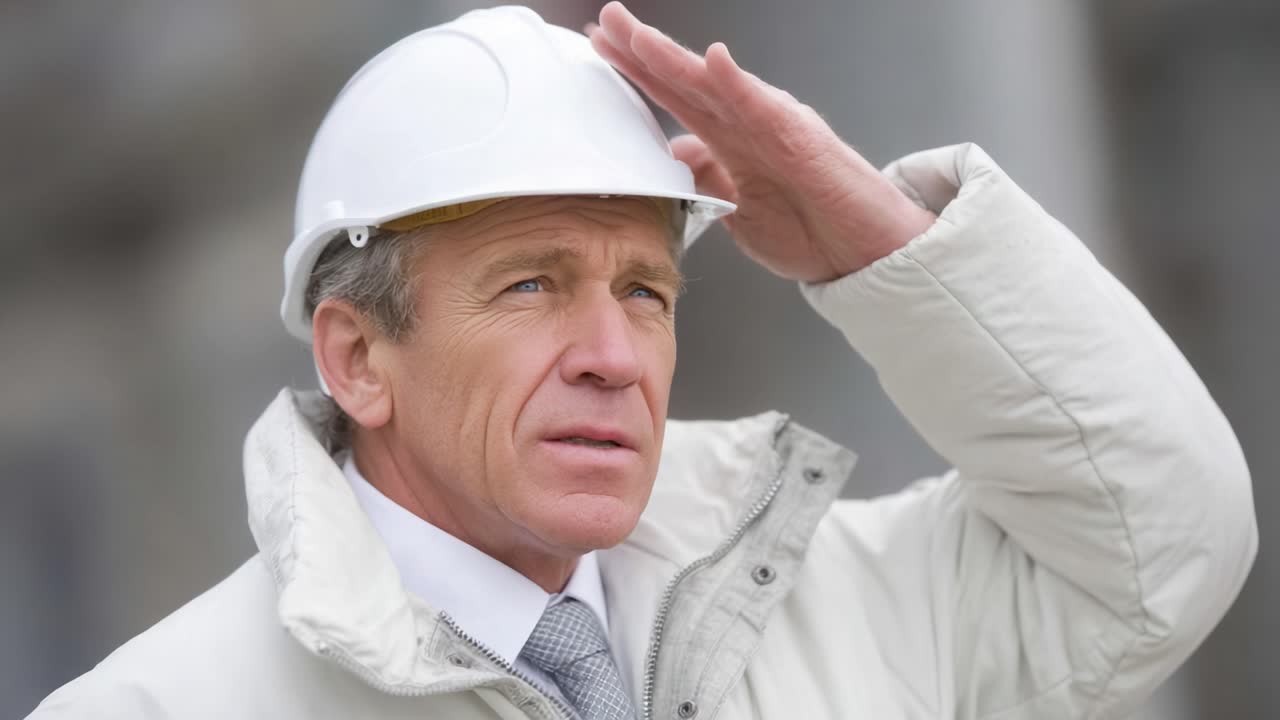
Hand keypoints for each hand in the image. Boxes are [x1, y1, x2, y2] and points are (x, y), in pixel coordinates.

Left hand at [587, 2, 935, 282]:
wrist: (864, 257)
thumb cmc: (814, 233)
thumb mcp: (738, 211)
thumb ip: (706, 180)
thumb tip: (671, 156)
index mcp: (732, 139)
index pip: (676, 96)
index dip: (638, 71)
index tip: (602, 47)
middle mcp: (750, 123)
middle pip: (687, 78)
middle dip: (643, 50)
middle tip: (606, 21)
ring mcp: (774, 126)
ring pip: (716, 84)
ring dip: (675, 59)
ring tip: (637, 36)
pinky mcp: (801, 139)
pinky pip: (763, 106)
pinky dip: (738, 83)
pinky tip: (715, 59)